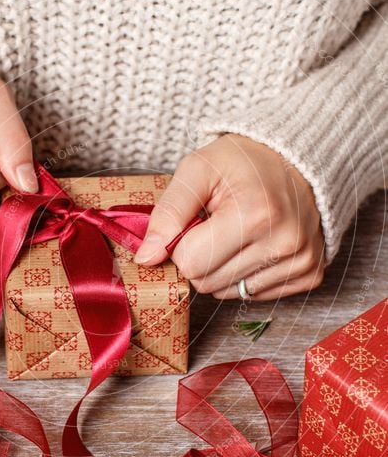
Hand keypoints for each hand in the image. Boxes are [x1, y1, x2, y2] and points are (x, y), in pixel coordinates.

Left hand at [135, 134, 324, 299]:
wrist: (297, 161)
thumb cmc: (243, 162)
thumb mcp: (197, 169)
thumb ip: (168, 212)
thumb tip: (147, 258)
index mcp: (256, 213)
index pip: (191, 262)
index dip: (182, 243)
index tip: (196, 221)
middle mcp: (284, 242)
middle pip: (207, 282)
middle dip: (200, 257)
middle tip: (216, 226)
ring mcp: (300, 262)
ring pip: (228, 293)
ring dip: (222, 268)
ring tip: (238, 234)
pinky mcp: (310, 275)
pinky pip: (255, 295)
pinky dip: (246, 274)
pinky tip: (256, 246)